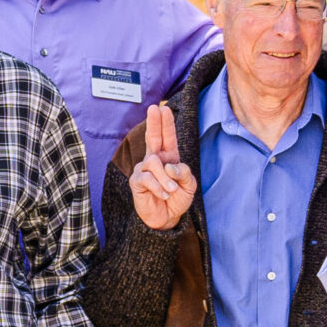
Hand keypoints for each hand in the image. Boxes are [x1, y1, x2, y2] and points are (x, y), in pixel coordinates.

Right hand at [126, 101, 195, 229]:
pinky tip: (163, 195)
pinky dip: (159, 188)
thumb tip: (169, 166)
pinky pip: (147, 178)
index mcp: (169, 157)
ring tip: (172, 191)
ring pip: (153, 163)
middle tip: (154, 108)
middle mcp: (155, 159)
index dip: (166, 124)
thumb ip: (184, 172)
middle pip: (153, 137)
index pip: (168, 138)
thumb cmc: (177, 199)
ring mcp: (144, 169)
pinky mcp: (137, 181)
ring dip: (166, 179)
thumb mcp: (189, 185)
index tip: (163, 109)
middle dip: (154, 123)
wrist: (167, 218)